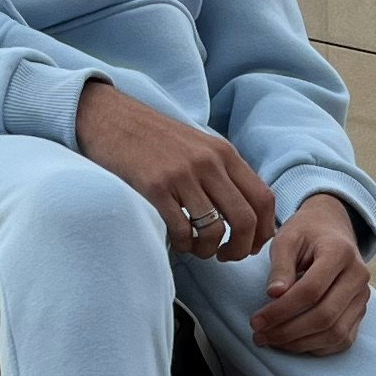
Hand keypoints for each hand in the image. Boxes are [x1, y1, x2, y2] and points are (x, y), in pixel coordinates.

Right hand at [76, 79, 278, 260]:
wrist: (112, 118)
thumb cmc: (156, 138)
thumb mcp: (200, 145)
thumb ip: (224, 172)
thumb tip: (247, 212)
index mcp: (224, 153)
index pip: (263, 198)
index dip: (263, 231)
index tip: (251, 245)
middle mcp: (208, 163)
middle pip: (245, 219)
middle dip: (241, 249)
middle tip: (226, 256)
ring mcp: (182, 175)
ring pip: (214, 230)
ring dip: (209, 250)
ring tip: (198, 249)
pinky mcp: (155, 187)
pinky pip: (181, 230)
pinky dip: (184, 245)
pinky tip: (178, 241)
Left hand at [251, 192, 370, 354]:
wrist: (332, 228)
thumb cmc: (306, 232)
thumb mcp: (286, 239)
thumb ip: (280, 266)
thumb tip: (274, 295)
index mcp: (340, 252)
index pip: (311, 291)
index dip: (281, 310)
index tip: (256, 320)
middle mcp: (358, 276)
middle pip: (325, 316)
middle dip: (288, 331)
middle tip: (260, 334)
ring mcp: (362, 296)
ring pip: (335, 333)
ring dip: (300, 343)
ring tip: (271, 340)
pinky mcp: (360, 311)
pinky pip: (342, 339)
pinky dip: (316, 347)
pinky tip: (292, 342)